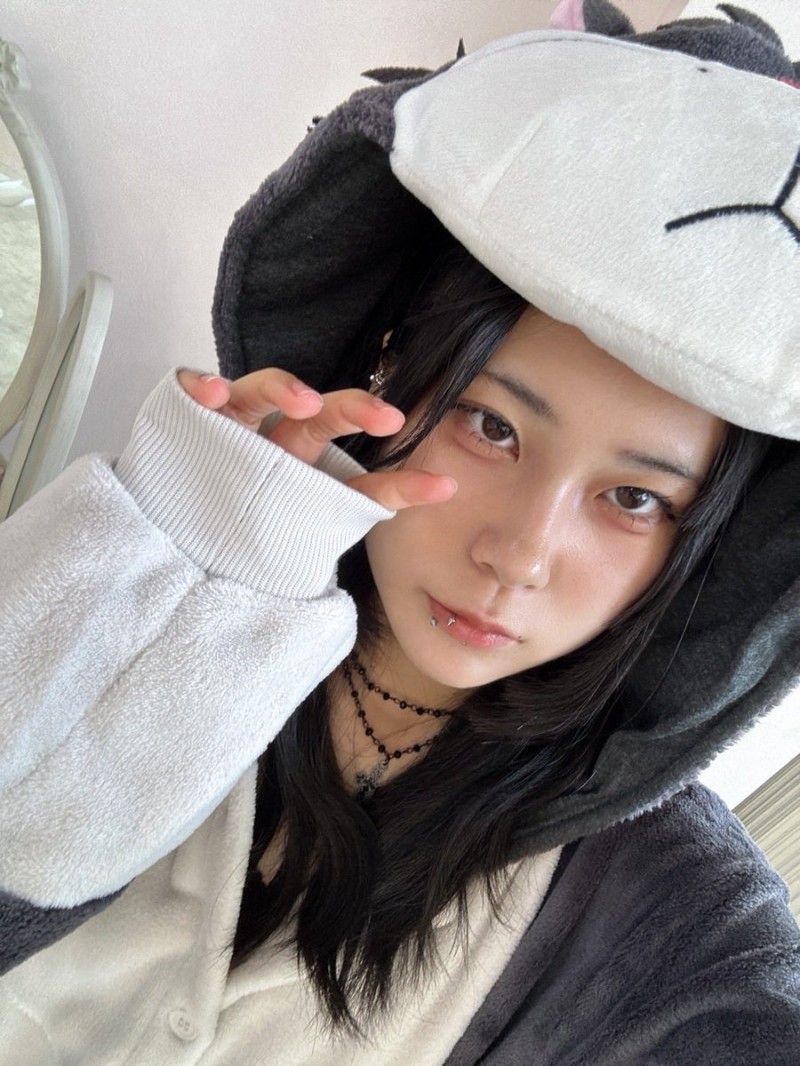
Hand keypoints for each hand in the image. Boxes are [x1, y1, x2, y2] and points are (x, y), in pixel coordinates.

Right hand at [177, 368, 456, 510]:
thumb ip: (362, 511)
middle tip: (388, 418)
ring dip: (283, 389)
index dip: (398, 477)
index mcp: (308, 469)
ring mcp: (233, 429)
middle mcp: (275, 444)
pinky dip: (200, 384)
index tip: (441, 488)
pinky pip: (192, 391)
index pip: (357, 469)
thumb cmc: (244, 537)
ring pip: (261, 392)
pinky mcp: (189, 421)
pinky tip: (210, 391)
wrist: (178, 551)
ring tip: (301, 400)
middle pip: (318, 416)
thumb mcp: (306, 537)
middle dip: (354, 410)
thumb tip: (446, 491)